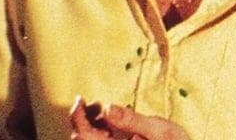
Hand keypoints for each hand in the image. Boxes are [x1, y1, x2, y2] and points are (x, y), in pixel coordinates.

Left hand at [70, 96, 190, 139]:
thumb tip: (109, 108)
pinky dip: (98, 129)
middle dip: (82, 119)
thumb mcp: (158, 130)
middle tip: (95, 103)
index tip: (80, 99)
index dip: (77, 117)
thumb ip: (132, 120)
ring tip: (102, 110)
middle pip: (82, 138)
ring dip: (89, 123)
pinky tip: (108, 122)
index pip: (84, 136)